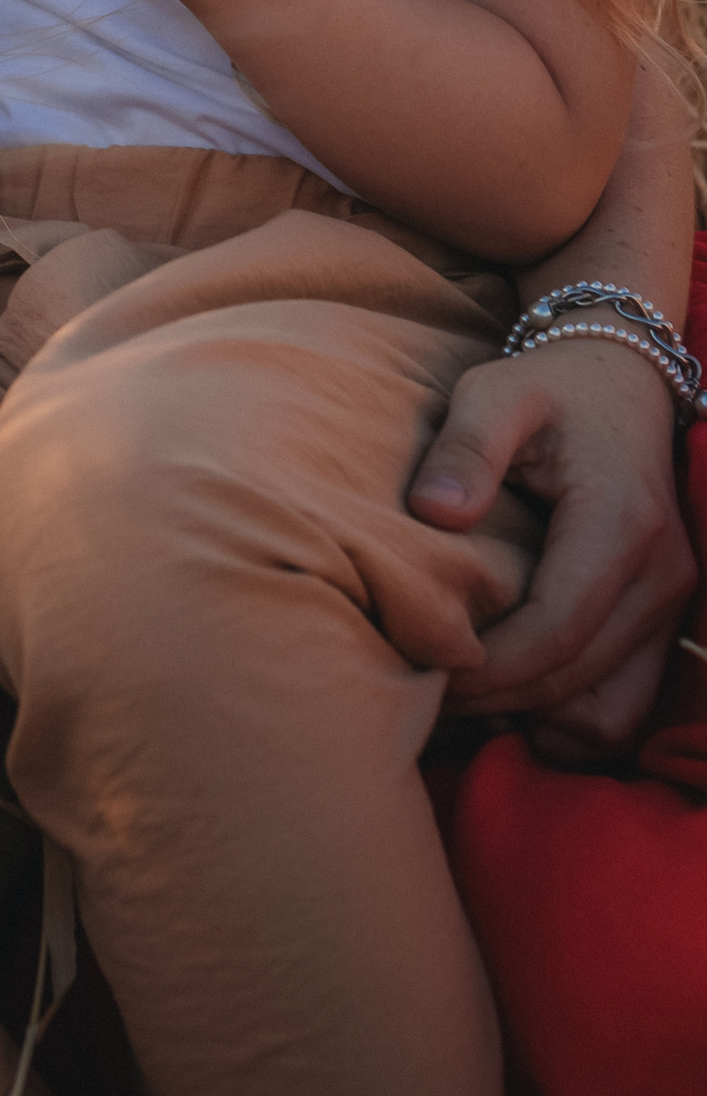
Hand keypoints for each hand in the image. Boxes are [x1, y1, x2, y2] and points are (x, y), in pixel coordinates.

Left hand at [413, 336, 696, 758]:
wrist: (620, 381)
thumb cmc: (548, 389)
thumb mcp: (494, 394)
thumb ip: (464, 448)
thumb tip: (434, 512)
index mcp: (622, 523)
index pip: (557, 628)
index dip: (490, 664)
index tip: (426, 665)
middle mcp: (662, 574)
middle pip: (577, 675)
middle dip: (497, 695)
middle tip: (424, 688)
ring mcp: (672, 601)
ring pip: (609, 707)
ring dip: (535, 714)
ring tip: (464, 693)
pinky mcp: (664, 617)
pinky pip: (625, 701)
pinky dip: (569, 713)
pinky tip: (511, 689)